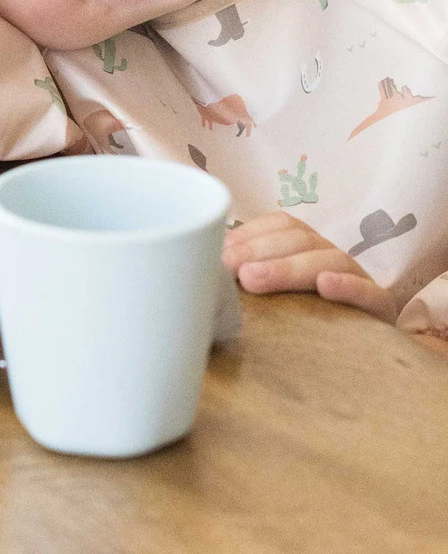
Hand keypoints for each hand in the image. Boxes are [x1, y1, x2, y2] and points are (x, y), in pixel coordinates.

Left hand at [223, 211, 397, 322]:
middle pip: (299, 239)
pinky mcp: (379, 307)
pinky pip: (370, 293)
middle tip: (231, 269)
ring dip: (288, 267)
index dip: (251, 234)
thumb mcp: (269, 298)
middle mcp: (330, 255)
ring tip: (254, 280)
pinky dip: (348, 286)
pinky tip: (325, 287)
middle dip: (260, 251)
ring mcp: (357, 278)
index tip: (221, 252)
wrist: (360, 361)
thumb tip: (207, 272)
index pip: (281, 225)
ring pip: (329, 260)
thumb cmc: (300, 320)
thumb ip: (246, 278)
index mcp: (305, 246)